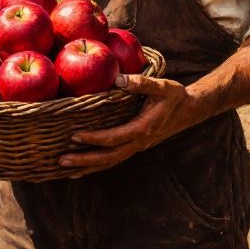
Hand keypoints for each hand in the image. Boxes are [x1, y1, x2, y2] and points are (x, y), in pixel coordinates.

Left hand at [57, 73, 200, 176]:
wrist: (189, 111)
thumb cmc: (175, 96)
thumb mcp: (162, 86)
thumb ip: (141, 82)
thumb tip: (118, 79)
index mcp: (144, 128)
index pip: (115, 137)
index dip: (95, 138)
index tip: (74, 135)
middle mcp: (139, 143)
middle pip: (109, 157)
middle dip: (84, 161)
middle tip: (60, 160)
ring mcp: (136, 147)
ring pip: (110, 162)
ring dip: (87, 167)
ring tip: (64, 169)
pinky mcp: (134, 147)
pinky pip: (113, 159)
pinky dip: (96, 165)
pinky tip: (81, 167)